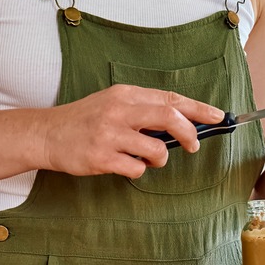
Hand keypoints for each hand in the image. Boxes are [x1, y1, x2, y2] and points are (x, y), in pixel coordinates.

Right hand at [38, 84, 224, 177]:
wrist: (45, 134)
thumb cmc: (86, 120)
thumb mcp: (114, 103)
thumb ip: (144, 109)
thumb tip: (183, 122)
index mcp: (125, 95)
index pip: (170, 98)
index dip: (198, 108)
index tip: (218, 116)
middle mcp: (119, 111)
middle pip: (169, 117)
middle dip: (190, 132)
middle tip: (194, 145)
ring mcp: (109, 134)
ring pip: (156, 149)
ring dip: (160, 158)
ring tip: (148, 157)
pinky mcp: (101, 157)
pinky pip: (136, 168)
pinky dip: (138, 170)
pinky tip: (125, 165)